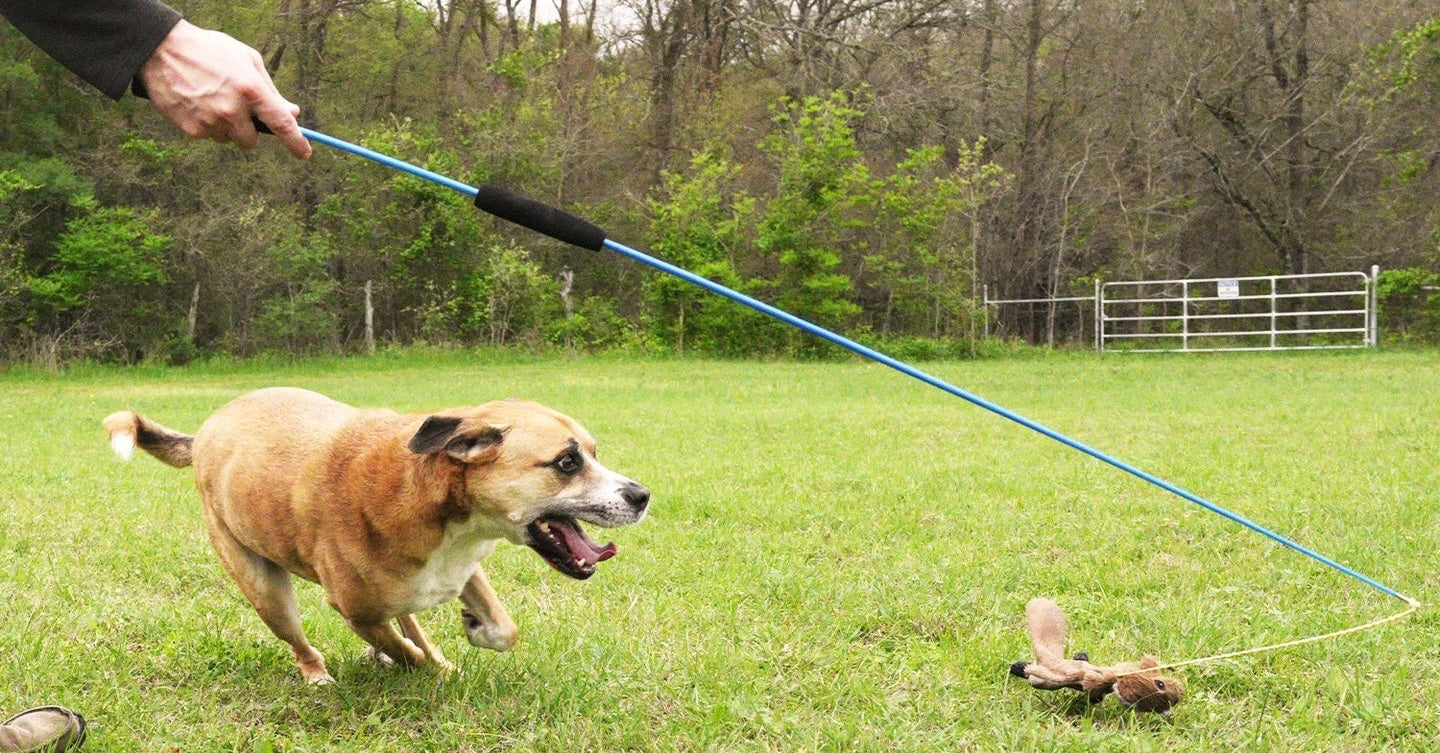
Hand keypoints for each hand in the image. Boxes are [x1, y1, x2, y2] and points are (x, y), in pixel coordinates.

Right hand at [138, 20, 310, 159]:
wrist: (161, 50)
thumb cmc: (209, 51)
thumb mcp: (246, 60)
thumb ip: (270, 89)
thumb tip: (292, 112)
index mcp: (251, 90)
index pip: (281, 124)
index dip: (296, 143)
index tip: (304, 153)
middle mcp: (232, 110)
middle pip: (252, 141)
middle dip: (248, 129)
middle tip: (235, 109)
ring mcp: (211, 122)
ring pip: (228, 139)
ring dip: (225, 126)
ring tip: (210, 99)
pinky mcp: (192, 130)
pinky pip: (208, 137)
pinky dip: (206, 125)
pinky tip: (196, 103)